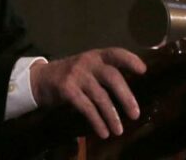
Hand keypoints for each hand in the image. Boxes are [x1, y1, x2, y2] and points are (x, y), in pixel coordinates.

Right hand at [29, 48, 146, 138]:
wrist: (42, 79)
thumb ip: (106, 73)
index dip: (130, 60)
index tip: (143, 70)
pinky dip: (97, 121)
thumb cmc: (73, 74)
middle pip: (112, 77)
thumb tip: (130, 94)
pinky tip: (104, 132)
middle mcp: (88, 62)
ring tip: (119, 130)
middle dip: (125, 96)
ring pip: (100, 96)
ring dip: (112, 115)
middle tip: (135, 114)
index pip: (116, 53)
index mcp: (97, 56)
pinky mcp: (67, 90)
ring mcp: (77, 75)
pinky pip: (86, 107)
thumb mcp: (89, 67)